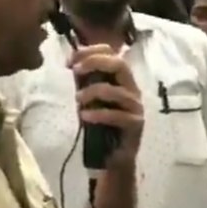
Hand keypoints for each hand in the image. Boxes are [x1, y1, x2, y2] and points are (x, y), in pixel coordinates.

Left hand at [69, 45, 143, 164]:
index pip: (112, 52)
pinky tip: (84, 116)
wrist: (112, 156)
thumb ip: (84, 80)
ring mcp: (136, 106)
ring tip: (77, 100)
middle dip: (94, 62)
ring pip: (115, 91)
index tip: (70, 61)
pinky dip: (97, 114)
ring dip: (92, 92)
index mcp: (121, 79)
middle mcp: (132, 88)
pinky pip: (116, 115)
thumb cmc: (101, 124)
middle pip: (119, 64)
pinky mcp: (135, 124)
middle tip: (75, 71)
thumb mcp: (89, 98)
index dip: (90, 51)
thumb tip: (72, 61)